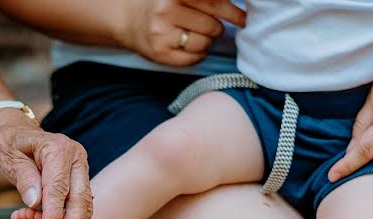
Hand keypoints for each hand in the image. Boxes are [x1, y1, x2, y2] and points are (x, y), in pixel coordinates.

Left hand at [0, 109, 92, 218]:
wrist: (15, 132)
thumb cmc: (8, 144)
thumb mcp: (8, 157)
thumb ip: (24, 178)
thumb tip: (35, 202)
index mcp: (58, 148)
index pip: (59, 187)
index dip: (55, 214)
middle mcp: (76, 156)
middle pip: (80, 197)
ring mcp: (81, 168)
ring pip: (86, 203)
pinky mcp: (80, 179)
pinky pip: (82, 204)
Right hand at [121, 0, 245, 66]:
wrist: (128, 19)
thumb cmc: (162, 4)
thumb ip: (205, 0)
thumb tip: (239, 12)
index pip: (214, 2)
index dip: (233, 12)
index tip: (244, 19)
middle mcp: (166, 10)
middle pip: (212, 25)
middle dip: (217, 28)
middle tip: (211, 26)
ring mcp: (162, 34)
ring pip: (204, 44)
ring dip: (207, 42)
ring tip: (196, 35)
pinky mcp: (160, 54)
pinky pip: (194, 59)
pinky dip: (198, 54)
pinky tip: (190, 47)